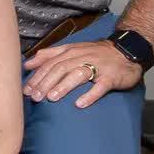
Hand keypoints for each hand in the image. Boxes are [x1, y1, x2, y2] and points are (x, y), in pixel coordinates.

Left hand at [23, 39, 139, 107]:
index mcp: (70, 51)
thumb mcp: (71, 49)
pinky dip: (90, 95)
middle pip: (60, 68)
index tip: (26, 89)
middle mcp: (82, 57)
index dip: (37, 76)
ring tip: (51, 98)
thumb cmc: (96, 53)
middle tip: (35, 97)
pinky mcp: (111, 77)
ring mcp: (98, 66)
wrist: (127, 50)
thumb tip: (27, 63)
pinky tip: (80, 104)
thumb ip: (49, 55)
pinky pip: (100, 86)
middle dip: (45, 83)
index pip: (50, 63)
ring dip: (63, 86)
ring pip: (78, 74)